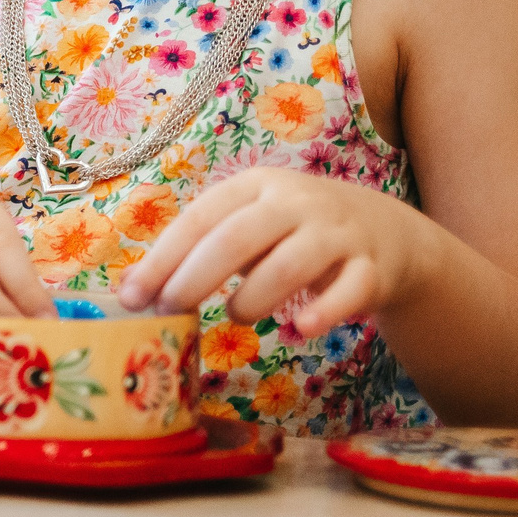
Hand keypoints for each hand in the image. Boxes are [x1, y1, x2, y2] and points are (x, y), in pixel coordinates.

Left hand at [116, 169, 432, 334]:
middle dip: (195, 278)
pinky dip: (323, 312)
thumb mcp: (249, 226)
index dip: (163, 259)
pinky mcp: (370, 268)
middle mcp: (295, 202)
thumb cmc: (292, 232)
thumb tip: (137, 290)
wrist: (384, 230)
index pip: (200, 219)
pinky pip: (348, 292)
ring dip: (253, 298)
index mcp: (255, 186)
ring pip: (289, 264)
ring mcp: (336, 233)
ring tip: (237, 314)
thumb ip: (201, 251)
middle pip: (236, 239)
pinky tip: (300, 329)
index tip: (133, 296)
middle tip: (169, 311)